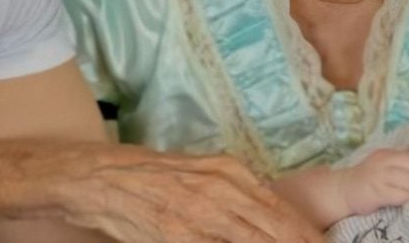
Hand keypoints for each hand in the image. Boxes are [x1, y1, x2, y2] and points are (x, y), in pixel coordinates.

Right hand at [52, 142, 323, 241]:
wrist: (100, 178)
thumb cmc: (153, 179)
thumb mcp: (202, 175)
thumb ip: (237, 195)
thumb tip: (272, 220)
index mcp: (231, 173)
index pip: (283, 213)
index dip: (308, 238)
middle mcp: (222, 189)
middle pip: (277, 230)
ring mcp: (201, 215)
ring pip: (253, 239)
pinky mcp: (179, 235)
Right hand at [337, 149, 408, 216]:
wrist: (344, 190)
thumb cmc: (370, 180)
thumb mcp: (385, 166)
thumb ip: (401, 167)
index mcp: (388, 153)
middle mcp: (383, 160)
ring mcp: (378, 175)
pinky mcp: (375, 192)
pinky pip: (400, 195)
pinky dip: (406, 200)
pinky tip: (402, 202)